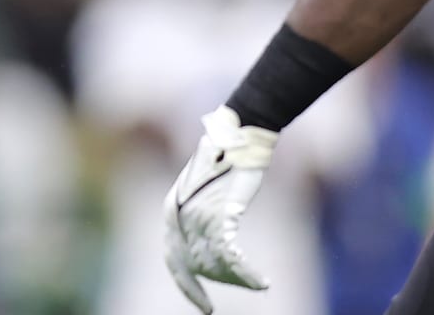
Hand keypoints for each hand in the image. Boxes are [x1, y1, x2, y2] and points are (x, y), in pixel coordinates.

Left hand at [163, 106, 277, 314]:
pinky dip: (247, 274)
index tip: (205, 306)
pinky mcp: (222, 213)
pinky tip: (262, 282)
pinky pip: (232, 257)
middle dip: (210, 288)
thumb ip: (196, 221)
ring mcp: (199, 215)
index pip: (173, 260)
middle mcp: (180, 215)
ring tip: (254, 282)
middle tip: (225, 301)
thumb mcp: (202, 195)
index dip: (188, 287)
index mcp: (171, 210)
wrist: (238, 137)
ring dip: (236, 281)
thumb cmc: (224, 164)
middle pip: (194, 267)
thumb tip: (203, 258)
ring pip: (215, 266)